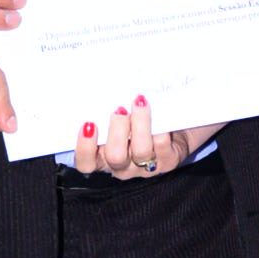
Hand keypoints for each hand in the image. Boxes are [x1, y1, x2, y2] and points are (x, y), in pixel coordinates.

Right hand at [73, 96, 203, 177]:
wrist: (174, 124)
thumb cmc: (136, 119)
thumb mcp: (117, 117)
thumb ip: (104, 113)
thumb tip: (98, 90)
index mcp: (103, 157)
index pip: (86, 163)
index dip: (85, 148)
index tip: (89, 124)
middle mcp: (123, 166)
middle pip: (115, 157)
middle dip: (117, 129)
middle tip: (120, 110)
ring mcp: (146, 167)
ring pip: (140, 150)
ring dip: (140, 122)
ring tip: (140, 102)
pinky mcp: (168, 161)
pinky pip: (161, 144)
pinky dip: (159, 125)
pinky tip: (158, 111)